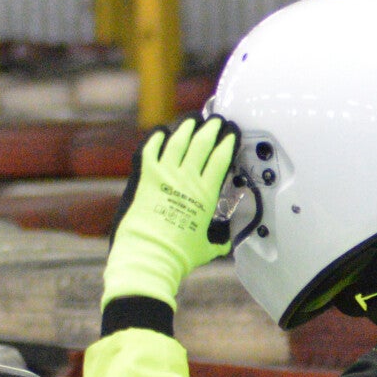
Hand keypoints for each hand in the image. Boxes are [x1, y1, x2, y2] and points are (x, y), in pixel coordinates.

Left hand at [101, 114, 237, 307]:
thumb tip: (224, 241)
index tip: (231, 133)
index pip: (221, 157)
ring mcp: (164, 175)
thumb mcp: (207, 247)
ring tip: (193, 120)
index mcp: (206, 193)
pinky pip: (151, 150)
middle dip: (211, 128)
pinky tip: (161, 133)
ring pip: (178, 141)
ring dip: (186, 128)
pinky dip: (156, 138)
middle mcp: (186, 179)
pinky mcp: (145, 177)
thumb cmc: (178, 255)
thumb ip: (217, 239)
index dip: (228, 141)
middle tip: (215, 121)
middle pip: (201, 143)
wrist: (150, 255)